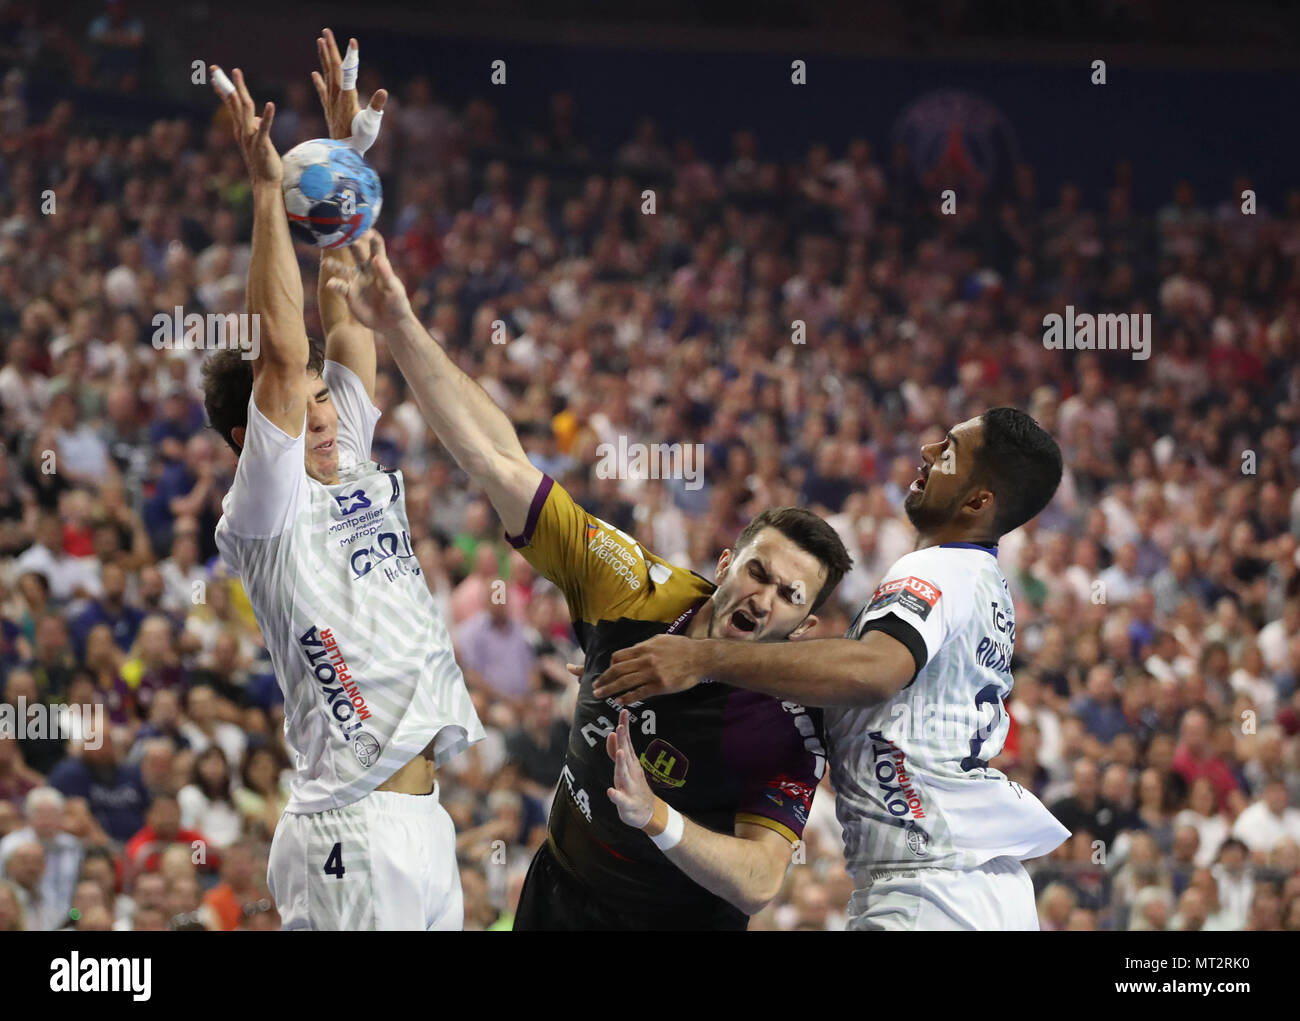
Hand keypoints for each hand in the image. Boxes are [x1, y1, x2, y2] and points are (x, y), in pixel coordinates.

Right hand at [211, 65, 279, 185]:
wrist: (266, 184)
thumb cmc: (264, 163)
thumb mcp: (260, 141)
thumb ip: (257, 128)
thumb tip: (259, 118)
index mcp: (241, 129)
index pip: (231, 105)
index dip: (224, 89)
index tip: (216, 75)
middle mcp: (242, 131)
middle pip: (233, 103)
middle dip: (225, 84)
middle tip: (214, 68)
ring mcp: (250, 138)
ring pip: (244, 110)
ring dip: (240, 91)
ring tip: (236, 74)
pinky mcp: (262, 145)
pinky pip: (264, 128)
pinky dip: (268, 116)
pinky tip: (271, 104)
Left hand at [311, 28, 386, 142]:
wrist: (343, 155)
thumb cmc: (359, 141)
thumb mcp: (371, 124)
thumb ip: (376, 107)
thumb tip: (382, 91)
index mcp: (347, 98)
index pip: (347, 72)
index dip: (350, 56)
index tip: (352, 41)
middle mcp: (336, 97)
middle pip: (332, 68)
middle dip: (330, 49)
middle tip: (326, 31)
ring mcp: (331, 103)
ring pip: (326, 75)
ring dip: (323, 58)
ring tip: (319, 41)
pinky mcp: (330, 110)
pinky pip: (323, 92)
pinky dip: (318, 81)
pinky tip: (314, 73)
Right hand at [323, 231, 415, 332]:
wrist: (391, 323)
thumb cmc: (398, 304)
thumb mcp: (394, 289)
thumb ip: (385, 273)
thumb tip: (376, 258)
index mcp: (380, 265)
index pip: (376, 245)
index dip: (371, 235)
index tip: (364, 226)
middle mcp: (365, 270)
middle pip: (356, 252)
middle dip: (348, 242)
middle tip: (340, 234)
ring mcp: (356, 281)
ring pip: (342, 269)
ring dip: (333, 265)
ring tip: (325, 263)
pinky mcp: (349, 294)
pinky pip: (339, 287)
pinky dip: (335, 285)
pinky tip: (331, 284)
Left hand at [591, 633, 704, 704]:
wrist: (701, 658)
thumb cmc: (681, 648)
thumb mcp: (661, 640)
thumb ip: (645, 646)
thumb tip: (632, 651)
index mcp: (644, 647)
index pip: (619, 656)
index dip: (609, 666)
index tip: (606, 673)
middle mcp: (645, 659)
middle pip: (617, 670)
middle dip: (603, 679)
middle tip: (594, 687)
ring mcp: (652, 673)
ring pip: (625, 682)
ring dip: (610, 689)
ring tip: (599, 695)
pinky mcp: (660, 685)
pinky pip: (639, 693)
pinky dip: (627, 697)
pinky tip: (619, 701)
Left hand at [605, 709, 655, 828]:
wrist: (646, 813)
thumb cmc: (633, 786)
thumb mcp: (625, 767)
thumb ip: (616, 751)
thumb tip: (612, 733)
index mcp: (630, 763)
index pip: (626, 742)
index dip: (624, 726)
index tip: (624, 710)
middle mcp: (631, 772)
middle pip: (626, 754)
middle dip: (623, 741)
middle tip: (621, 726)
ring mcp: (630, 787)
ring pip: (624, 774)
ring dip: (621, 764)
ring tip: (620, 753)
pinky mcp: (627, 803)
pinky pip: (621, 799)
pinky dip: (616, 795)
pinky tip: (611, 792)